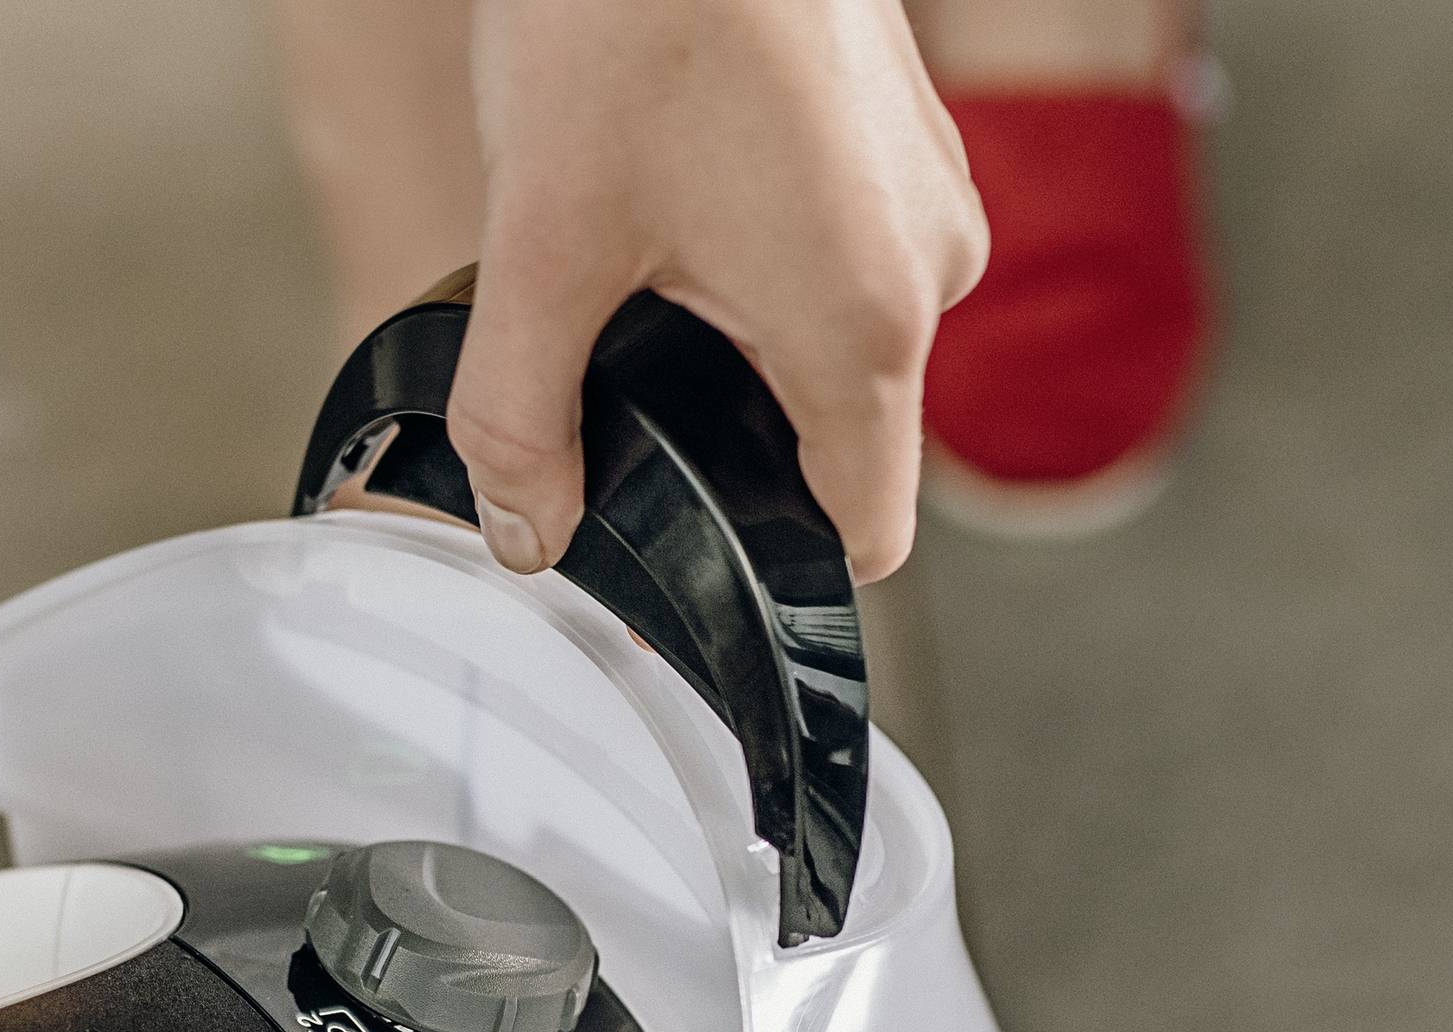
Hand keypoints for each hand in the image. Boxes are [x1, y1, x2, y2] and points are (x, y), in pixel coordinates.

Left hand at [450, 0, 985, 581]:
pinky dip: (765, 253)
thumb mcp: (541, 243)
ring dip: (738, 329)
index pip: (860, 534)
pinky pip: (844, 250)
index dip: (763, 557)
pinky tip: (677, 191)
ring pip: (834, 337)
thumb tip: (525, 529)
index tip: (678, 532)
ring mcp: (929, 193)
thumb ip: (523, 416)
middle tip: (614, 348)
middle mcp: (929, 267)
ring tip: (638, 247)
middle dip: (723, 423)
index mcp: (862, 325)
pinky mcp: (907, 136)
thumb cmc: (629, 15)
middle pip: (837, 434)